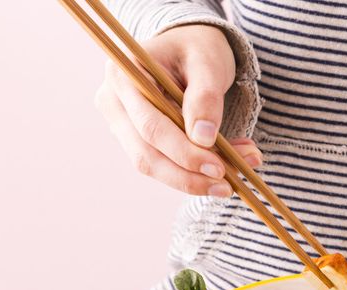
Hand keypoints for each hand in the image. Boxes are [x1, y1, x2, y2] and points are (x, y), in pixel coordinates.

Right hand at [94, 24, 261, 196]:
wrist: (191, 47)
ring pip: (153, 166)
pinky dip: (194, 171)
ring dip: (194, 179)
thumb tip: (204, 139)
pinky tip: (227, 166)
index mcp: (124, 74)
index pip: (151, 127)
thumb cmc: (198, 48)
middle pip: (147, 155)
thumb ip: (205, 98)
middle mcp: (113, 101)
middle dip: (190, 175)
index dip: (184, 153)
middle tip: (228, 185)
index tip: (220, 167)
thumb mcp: (208, 63)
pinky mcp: (136, 139)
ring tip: (234, 179)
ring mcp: (121, 123)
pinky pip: (163, 164)